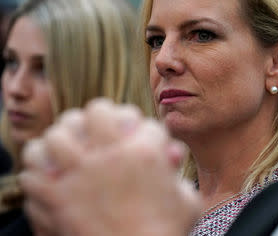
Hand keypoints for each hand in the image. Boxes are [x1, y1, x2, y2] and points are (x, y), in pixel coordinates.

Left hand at [20, 99, 201, 235]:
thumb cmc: (165, 233)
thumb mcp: (187, 202)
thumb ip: (180, 174)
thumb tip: (172, 154)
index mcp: (146, 154)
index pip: (146, 124)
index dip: (147, 131)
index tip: (145, 142)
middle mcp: (111, 155)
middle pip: (99, 111)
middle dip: (104, 115)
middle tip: (101, 128)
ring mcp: (80, 174)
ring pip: (58, 135)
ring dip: (63, 138)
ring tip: (67, 145)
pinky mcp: (56, 198)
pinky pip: (32, 171)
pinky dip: (37, 171)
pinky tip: (46, 175)